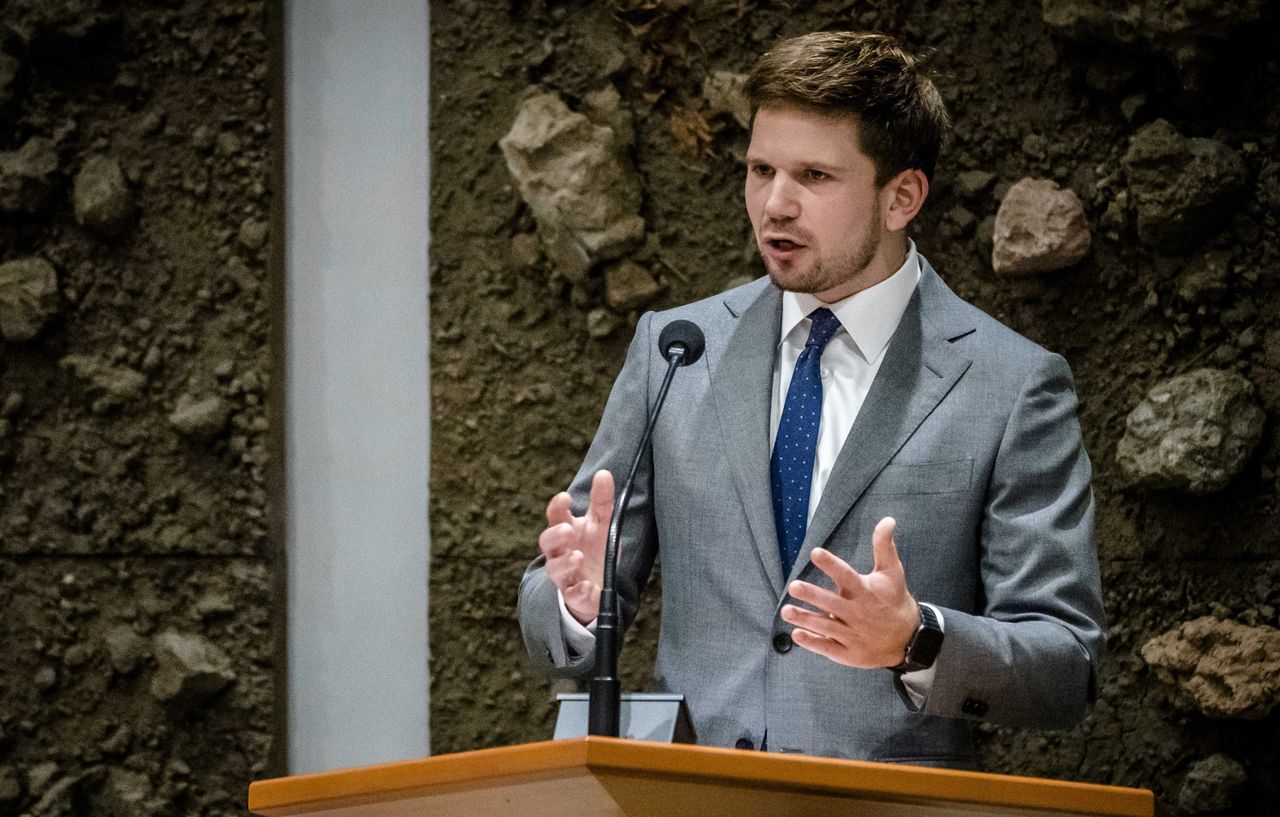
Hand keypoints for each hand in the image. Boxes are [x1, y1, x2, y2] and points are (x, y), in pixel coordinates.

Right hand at [538, 470, 614, 625]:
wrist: (596, 586)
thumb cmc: (594, 549)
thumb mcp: (601, 524)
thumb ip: (602, 501)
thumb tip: (604, 473)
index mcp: (565, 531)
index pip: (555, 517)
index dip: (557, 507)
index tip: (565, 497)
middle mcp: (559, 552)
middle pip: (547, 542)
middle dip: (555, 535)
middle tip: (568, 529)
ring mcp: (564, 574)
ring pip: (555, 569)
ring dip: (565, 562)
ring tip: (578, 556)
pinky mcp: (573, 595)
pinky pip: (572, 595)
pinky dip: (578, 591)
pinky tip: (587, 586)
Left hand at [780, 517, 919, 668]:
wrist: (908, 639)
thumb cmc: (894, 599)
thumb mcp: (892, 572)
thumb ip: (884, 546)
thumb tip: (887, 519)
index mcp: (866, 592)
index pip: (847, 575)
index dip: (831, 564)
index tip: (815, 552)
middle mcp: (858, 613)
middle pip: (832, 603)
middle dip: (813, 595)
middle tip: (793, 586)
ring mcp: (854, 635)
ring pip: (826, 627)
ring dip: (805, 619)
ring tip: (785, 611)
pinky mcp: (849, 652)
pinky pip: (828, 647)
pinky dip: (813, 642)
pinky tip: (796, 635)